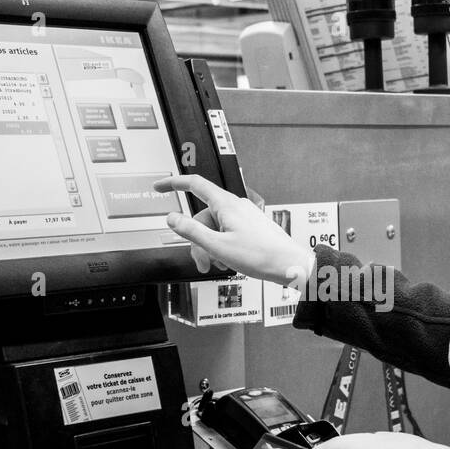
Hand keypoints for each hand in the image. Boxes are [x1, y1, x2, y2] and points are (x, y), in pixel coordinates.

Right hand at [154, 174, 314, 286]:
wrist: (289, 265)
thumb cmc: (261, 255)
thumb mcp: (218, 246)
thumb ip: (192, 231)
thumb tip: (172, 218)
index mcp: (226, 205)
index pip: (194, 184)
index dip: (174, 183)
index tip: (160, 187)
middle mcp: (236, 206)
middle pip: (203, 216)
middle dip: (197, 240)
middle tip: (201, 261)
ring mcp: (244, 216)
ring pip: (214, 227)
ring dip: (210, 247)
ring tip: (218, 264)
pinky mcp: (250, 227)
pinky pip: (227, 232)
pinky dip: (222, 247)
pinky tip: (228, 262)